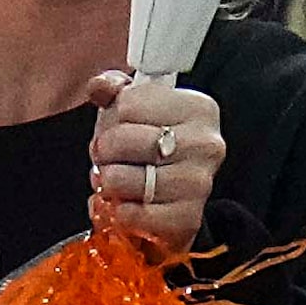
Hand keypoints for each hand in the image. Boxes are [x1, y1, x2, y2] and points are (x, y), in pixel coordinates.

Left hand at [87, 72, 223, 254]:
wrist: (175, 202)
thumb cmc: (153, 152)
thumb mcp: (138, 114)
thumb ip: (116, 92)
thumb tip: (99, 86)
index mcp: (199, 109)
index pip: (130, 103)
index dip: (113, 118)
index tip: (119, 129)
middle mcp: (205, 143)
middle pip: (122, 140)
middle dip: (104, 152)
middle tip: (109, 159)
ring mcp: (198, 182)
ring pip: (122, 179)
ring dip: (108, 184)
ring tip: (115, 182)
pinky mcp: (186, 218)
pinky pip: (131, 215)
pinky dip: (117, 213)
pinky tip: (123, 205)